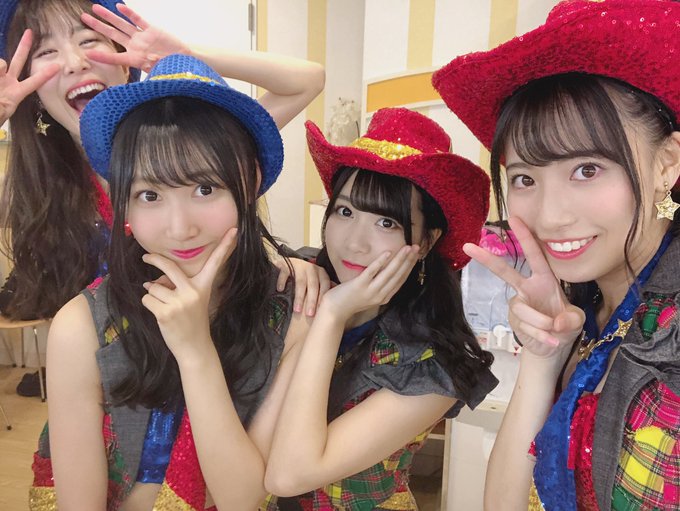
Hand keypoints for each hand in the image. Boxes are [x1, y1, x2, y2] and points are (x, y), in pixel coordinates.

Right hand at [0, 30, 58, 122]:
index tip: (58, 66)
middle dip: (24, 46)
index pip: (34, 82)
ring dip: (0, 67)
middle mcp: (7, 82)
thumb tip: (1, 82)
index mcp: (16, 94)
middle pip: (18, 61)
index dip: (45, 74)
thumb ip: (1, 103)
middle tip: (30, 32)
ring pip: (1, 63)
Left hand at [81, 4, 188, 72]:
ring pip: (122, 25)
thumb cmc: (171, 71)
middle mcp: (136, 46)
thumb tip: (135, 96)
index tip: (87, 54)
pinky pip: (139, 20)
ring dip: (109, 16)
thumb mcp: (155, 78)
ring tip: (95, 8)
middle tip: (84, 18)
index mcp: (135, 59)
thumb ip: (144, 82)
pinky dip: (130, 14)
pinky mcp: (153, 30)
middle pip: (113, 35)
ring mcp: (143, 37)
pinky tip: (119, 7)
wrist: (186, 63)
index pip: (115, 57)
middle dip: (98, 26)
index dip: (102, 56)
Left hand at [141, 228, 237, 361]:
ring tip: (164, 306)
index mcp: (203, 286)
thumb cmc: (192, 322)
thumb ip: (177, 287)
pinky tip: (159, 313)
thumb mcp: (193, 301)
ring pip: (153, 287)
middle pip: (169, 267)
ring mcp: (179, 302)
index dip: (225, 246)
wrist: (194, 347)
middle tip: (146, 257)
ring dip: (153, 295)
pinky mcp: (165, 313)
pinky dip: (149, 304)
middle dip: (154, 260)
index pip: (215, 263)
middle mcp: (192, 292)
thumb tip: (152, 281)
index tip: (234, 231)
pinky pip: (147, 299)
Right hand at [273, 258, 330, 316]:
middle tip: (309, 315)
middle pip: (313, 285)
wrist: (294, 265)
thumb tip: (334, 304)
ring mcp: (300, 265)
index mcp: (322, 273)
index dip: (323, 297)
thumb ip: (325, 290)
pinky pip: (285, 272)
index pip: (325, 285)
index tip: (321, 311)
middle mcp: (312, 268)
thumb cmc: (308, 279)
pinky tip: (280, 290)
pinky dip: (282, 281)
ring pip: (300, 282)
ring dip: (299, 297)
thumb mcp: (318, 283)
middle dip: (311, 301)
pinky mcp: (288, 264)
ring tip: (297, 310)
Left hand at [320, 245, 418, 323]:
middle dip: (408, 260)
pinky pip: (371, 272)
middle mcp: (381, 295)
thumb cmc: (351, 299)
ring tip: (407, 248)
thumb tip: (388, 268)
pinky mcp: (359, 286)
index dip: (410, 266)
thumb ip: (380, 283)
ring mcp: (370, 291)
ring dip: (399, 260)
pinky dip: (380, 262)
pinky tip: (387, 253)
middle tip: (416, 247)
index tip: (416, 254)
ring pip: (389, 273)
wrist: (335, 311)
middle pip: (398, 275)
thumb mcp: (371, 293)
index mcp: (385, 296)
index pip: (401, 279)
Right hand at [462, 217, 583, 357]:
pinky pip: (526, 326)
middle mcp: (527, 287)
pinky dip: (541, 335)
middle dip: (487, 259)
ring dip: (541, 323)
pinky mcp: (513, 320)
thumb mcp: (577, 321)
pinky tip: (550, 341)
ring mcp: (518, 304)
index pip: (534, 255)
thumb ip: (571, 319)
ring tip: (555, 333)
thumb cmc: (565, 325)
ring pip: (524, 309)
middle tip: (468, 247)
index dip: (525, 237)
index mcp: (544, 279)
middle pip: (505, 272)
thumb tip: (556, 321)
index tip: (514, 218)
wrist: (553, 347)